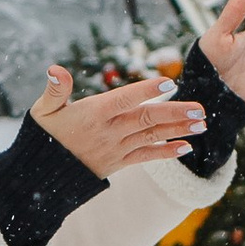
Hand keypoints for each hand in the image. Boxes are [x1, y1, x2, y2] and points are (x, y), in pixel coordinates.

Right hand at [29, 68, 201, 175]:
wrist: (42, 176)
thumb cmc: (44, 136)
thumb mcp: (44, 110)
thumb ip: (55, 89)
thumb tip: (55, 69)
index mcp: (92, 114)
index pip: (123, 100)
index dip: (145, 91)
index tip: (168, 83)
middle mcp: (108, 132)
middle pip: (146, 120)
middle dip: (175, 114)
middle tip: (200, 109)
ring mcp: (116, 149)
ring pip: (151, 137)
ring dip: (178, 130)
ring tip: (202, 123)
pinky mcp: (119, 163)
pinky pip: (146, 157)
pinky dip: (166, 153)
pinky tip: (186, 147)